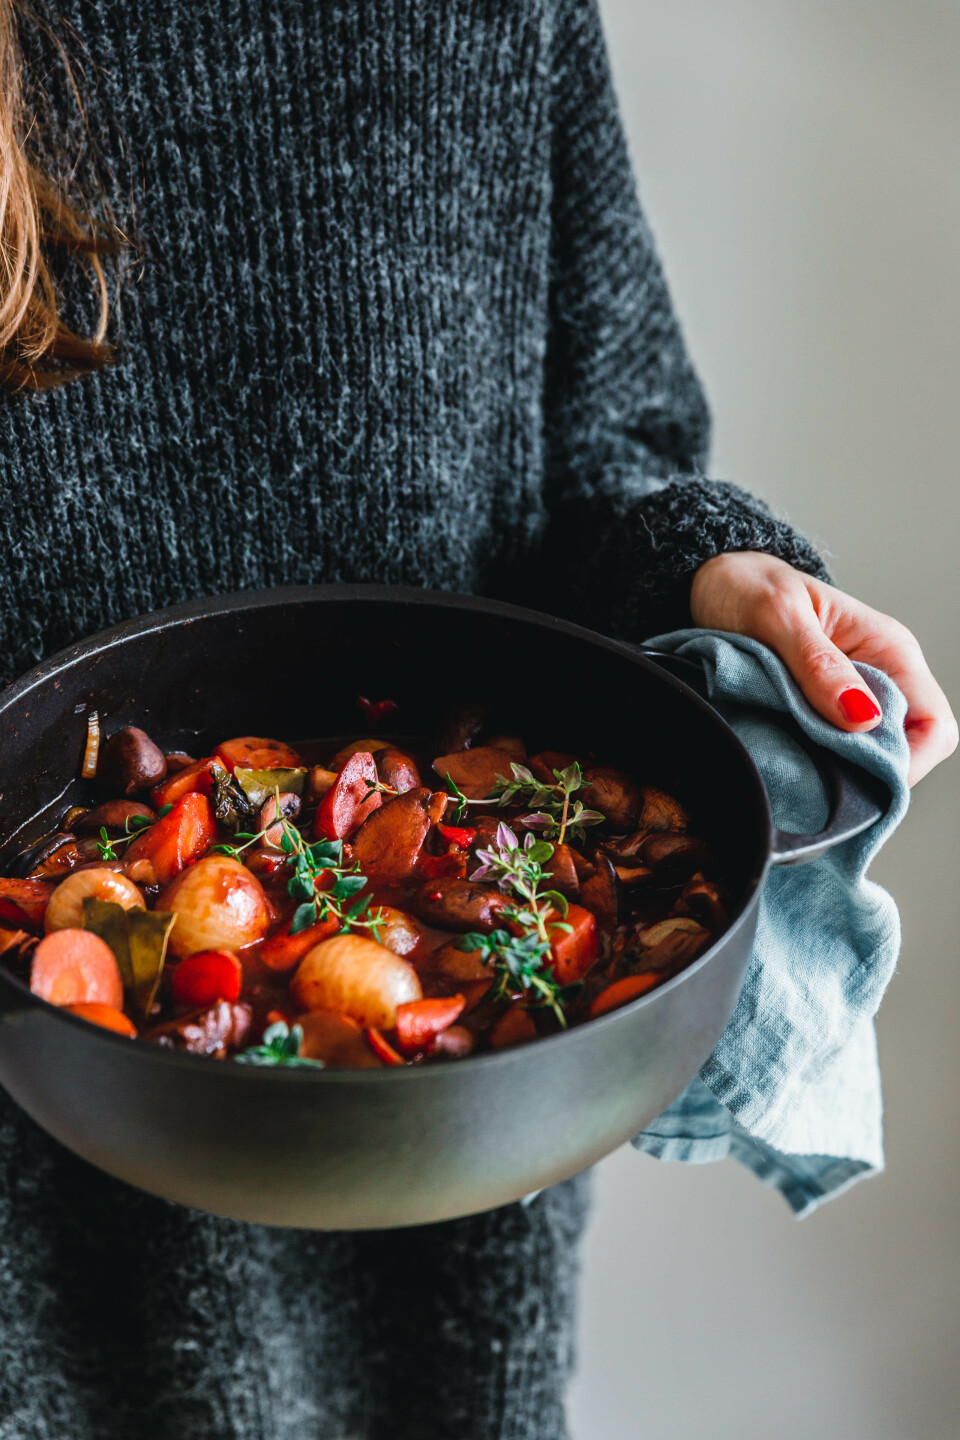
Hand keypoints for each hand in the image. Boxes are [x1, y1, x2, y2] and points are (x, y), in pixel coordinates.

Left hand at [690, 552, 957, 786]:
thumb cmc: (747, 586)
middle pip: (903, 752)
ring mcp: (852, 697)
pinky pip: (833, 752)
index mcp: (889, 650)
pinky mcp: (821, 712)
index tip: (854, 777)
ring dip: (835, 771)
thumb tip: (862, 718)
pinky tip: (787, 762)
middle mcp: (881, 677)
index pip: (934, 727)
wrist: (715, 582)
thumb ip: (818, 664)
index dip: (906, 762)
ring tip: (795, 769)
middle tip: (813, 777)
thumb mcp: (777, 614)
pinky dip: (814, 763)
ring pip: (867, 758)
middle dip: (865, 773)